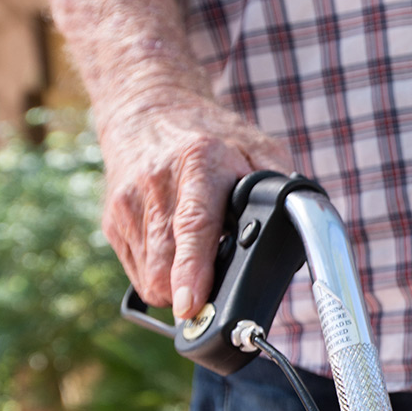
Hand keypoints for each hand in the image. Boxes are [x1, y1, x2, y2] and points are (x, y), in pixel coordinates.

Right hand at [97, 89, 291, 317]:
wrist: (147, 107)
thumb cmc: (212, 135)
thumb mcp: (259, 149)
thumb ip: (281, 191)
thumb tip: (298, 235)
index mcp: (200, 162)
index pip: (194, 225)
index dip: (192, 269)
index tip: (190, 303)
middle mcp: (157, 184)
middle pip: (166, 264)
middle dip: (192, 293)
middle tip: (217, 297)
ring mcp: (128, 205)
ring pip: (150, 277)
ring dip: (177, 287)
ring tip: (200, 264)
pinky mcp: (112, 222)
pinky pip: (138, 273)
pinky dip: (162, 276)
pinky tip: (179, 254)